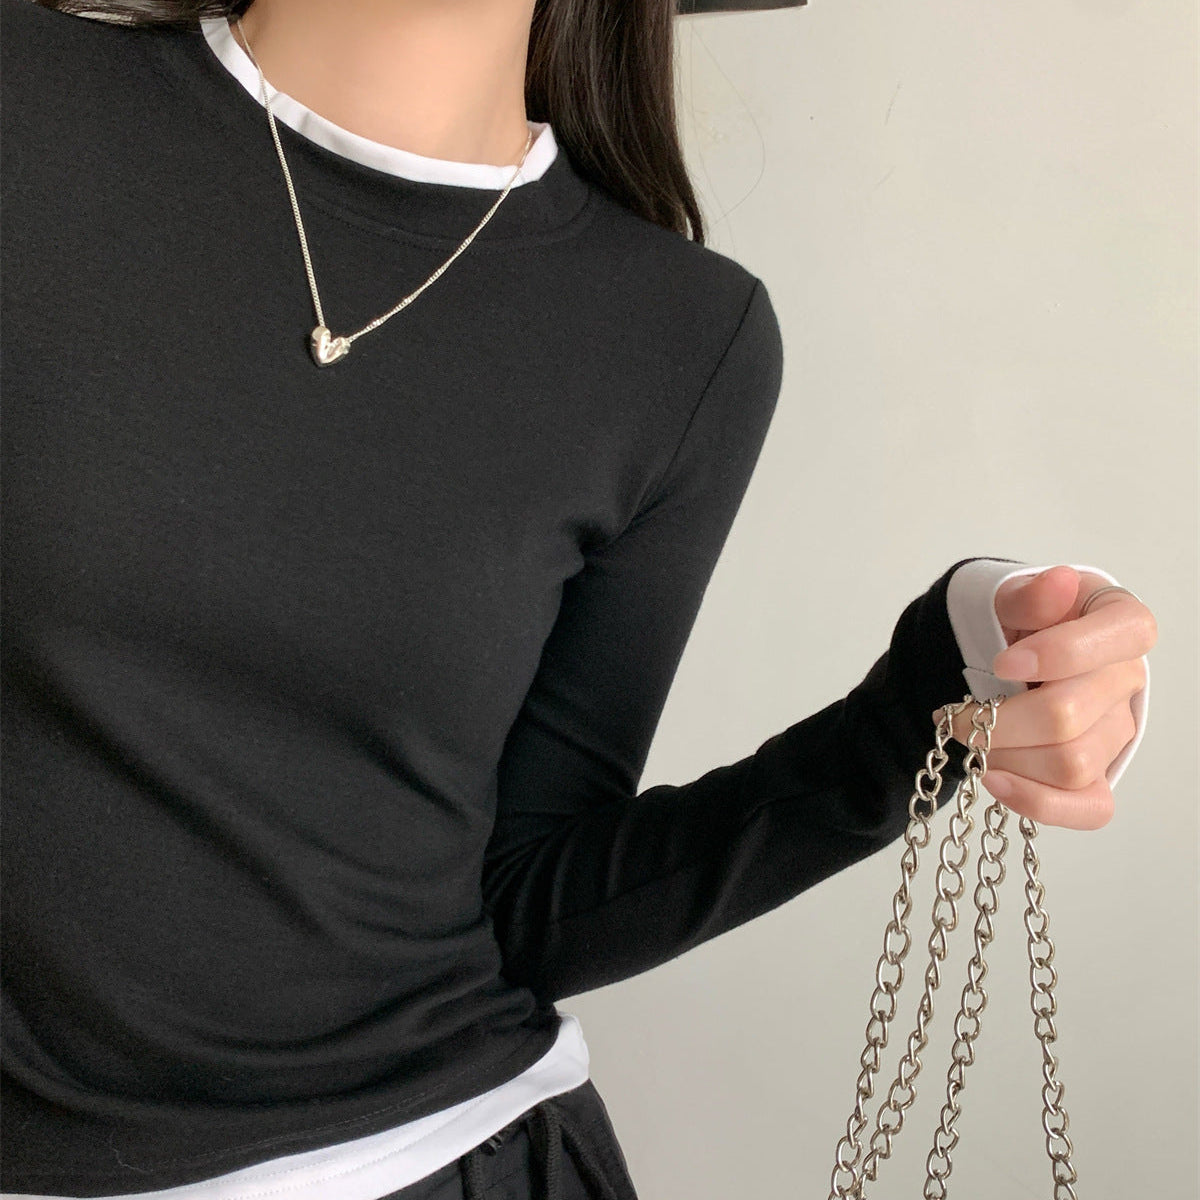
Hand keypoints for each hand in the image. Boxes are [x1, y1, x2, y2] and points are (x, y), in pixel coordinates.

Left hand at [931, 565, 1155, 830]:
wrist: (997, 661)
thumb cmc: (1013, 625)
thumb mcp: (1011, 599)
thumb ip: (1029, 595)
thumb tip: (1059, 580)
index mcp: (1117, 624)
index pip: (1124, 635)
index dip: (1060, 653)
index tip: (1001, 662)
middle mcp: (1125, 680)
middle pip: (1069, 715)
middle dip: (997, 719)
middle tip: (953, 714)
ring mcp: (1116, 732)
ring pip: (1069, 764)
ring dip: (1003, 754)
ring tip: (973, 736)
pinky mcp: (1098, 777)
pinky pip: (1089, 809)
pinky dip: (1036, 802)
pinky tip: (992, 779)